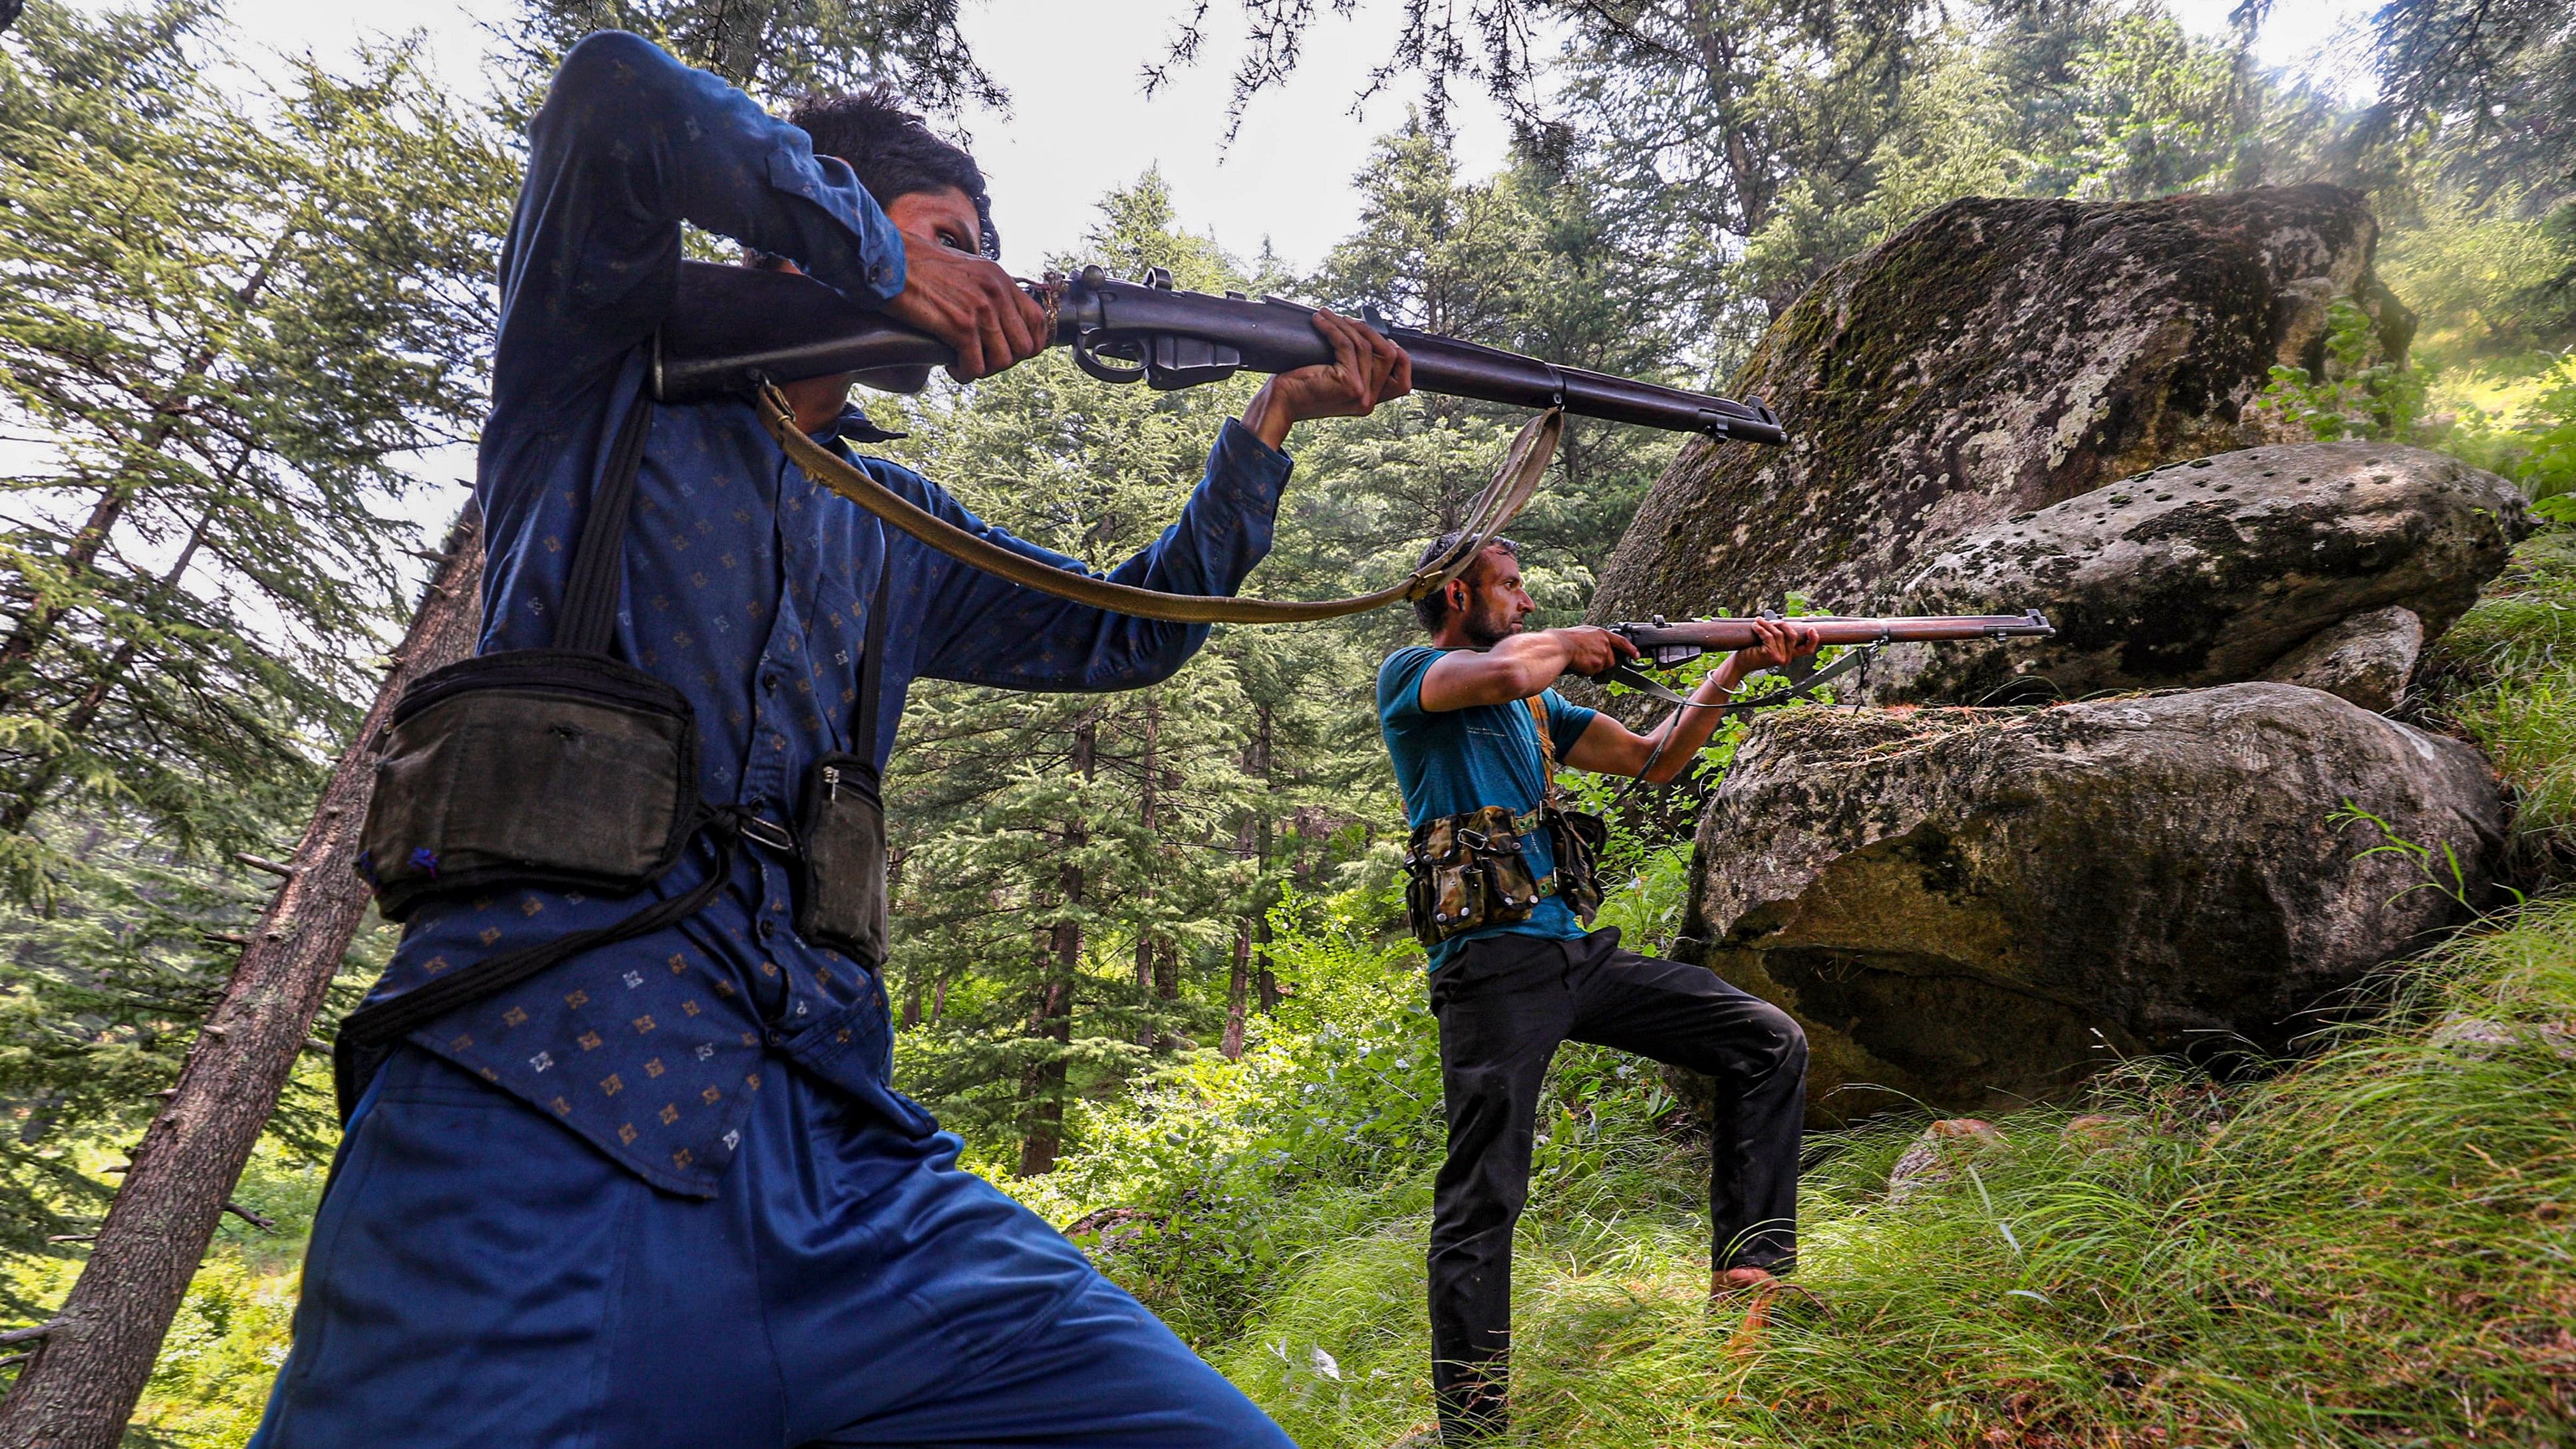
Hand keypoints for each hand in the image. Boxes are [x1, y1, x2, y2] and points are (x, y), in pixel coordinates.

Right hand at [882, 241, 1050, 381]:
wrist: (891, 261)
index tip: (1012, 352)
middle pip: (1024, 347)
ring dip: (984, 370)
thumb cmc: (921, 266)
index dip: (1030, 344)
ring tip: (965, 365)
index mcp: (1001, 279)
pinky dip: (965, 374)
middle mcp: (996, 293)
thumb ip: (986, 290)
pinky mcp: (960, 325)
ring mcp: (981, 309)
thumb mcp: (967, 269)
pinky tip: (952, 367)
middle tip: (983, 360)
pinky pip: (976, 366)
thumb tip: (995, 320)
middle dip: (1005, 361)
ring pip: (1003, 360)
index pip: (1038, 320)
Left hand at [1240, 310, 1412, 449]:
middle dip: (1370, 331)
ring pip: (1365, 346)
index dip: (1398, 355)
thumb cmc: (1301, 387)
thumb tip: (1364, 333)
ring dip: (1345, 324)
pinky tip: (1319, 320)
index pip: (1402, 381)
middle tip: (1347, 320)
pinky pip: (1347, 345)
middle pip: (1390, 356)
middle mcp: (1369, 401)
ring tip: (1327, 315)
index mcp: (1369, 401)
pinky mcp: (1349, 383)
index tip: (1378, 335)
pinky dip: (1333, 328)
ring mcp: (1361, 393)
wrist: (1280, 403)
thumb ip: (1354, 367)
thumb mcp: (1335, 378)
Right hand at [1551, 626, 1638, 679]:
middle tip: (1586, 660)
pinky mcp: (1597, 664)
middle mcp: (1604, 643)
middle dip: (1601, 663)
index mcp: (1601, 633)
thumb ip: (1593, 639)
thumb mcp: (1582, 633)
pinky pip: (1593, 673)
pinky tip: (1577, 665)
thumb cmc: (1564, 639)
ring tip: (1580, 660)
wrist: (1559, 646)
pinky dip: (1585, 672)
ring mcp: (1602, 654)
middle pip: (1610, 660)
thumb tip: (1591, 645)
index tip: (1636, 655)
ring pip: (1602, 668)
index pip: (1622, 641)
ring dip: (1592, 668)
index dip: (1630, 649)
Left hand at [1717, 618, 1821, 684]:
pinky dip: (1761, 628)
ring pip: (1779, 634)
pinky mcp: (1770, 655)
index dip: (1813, 640)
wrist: (1740, 664)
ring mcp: (1779, 658)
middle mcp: (1787, 659)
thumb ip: (1778, 637)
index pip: (1807, 650)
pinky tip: (1755, 625)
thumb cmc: (1753, 652)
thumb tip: (1780, 621)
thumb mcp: (1769, 644)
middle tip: (1771, 620)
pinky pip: (1769, 636)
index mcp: (1789, 656)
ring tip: (1758, 621)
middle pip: (1792, 636)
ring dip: (1767, 624)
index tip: (1812, 629)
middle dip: (1782, 624)